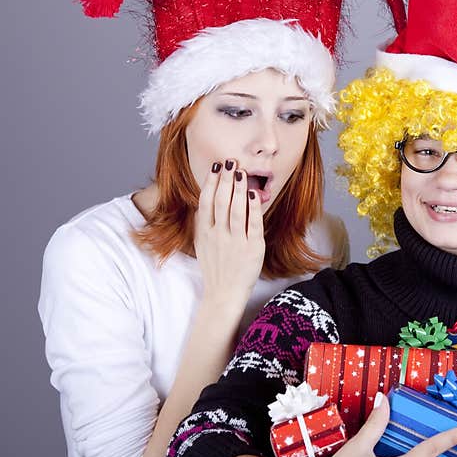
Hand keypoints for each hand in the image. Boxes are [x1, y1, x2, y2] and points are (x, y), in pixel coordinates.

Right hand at [194, 159, 264, 306]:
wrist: (224, 294)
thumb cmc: (216, 267)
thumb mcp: (203, 243)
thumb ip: (204, 222)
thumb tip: (207, 198)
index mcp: (204, 233)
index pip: (206, 202)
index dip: (211, 182)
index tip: (216, 167)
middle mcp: (218, 236)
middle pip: (221, 202)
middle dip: (226, 180)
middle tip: (231, 162)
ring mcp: (235, 242)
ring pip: (236, 210)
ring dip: (238, 189)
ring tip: (241, 172)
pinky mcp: (252, 249)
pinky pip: (253, 225)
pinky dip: (253, 208)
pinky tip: (253, 194)